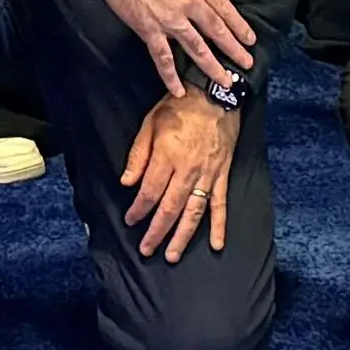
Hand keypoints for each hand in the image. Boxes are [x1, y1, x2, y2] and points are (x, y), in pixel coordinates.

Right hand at [60, 0, 258, 99]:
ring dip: (212, 67)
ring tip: (225, 81)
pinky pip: (164, 59)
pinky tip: (179, 91)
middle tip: (247, 63)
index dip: (239, 25)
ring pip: (197, 48)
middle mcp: (188, 4)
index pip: (224, 8)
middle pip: (216, 30)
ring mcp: (170, 20)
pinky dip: (171, 77)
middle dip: (234, 49)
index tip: (250, 39)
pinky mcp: (150, 31)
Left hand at [121, 89, 239, 255]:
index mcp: (167, 156)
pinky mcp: (222, 175)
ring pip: (194, 213)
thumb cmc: (179, 106)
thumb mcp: (150, 122)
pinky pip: (220, 204)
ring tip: (172, 255)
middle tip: (146, 249)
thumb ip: (138, 154)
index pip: (150, 192)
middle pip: (170, 208)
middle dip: (156, 232)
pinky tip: (216, 244)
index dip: (138, 209)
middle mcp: (187, 170)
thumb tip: (127, 182)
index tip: (130, 220)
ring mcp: (207, 175)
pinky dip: (219, 226)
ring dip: (182, 237)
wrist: (215, 94)